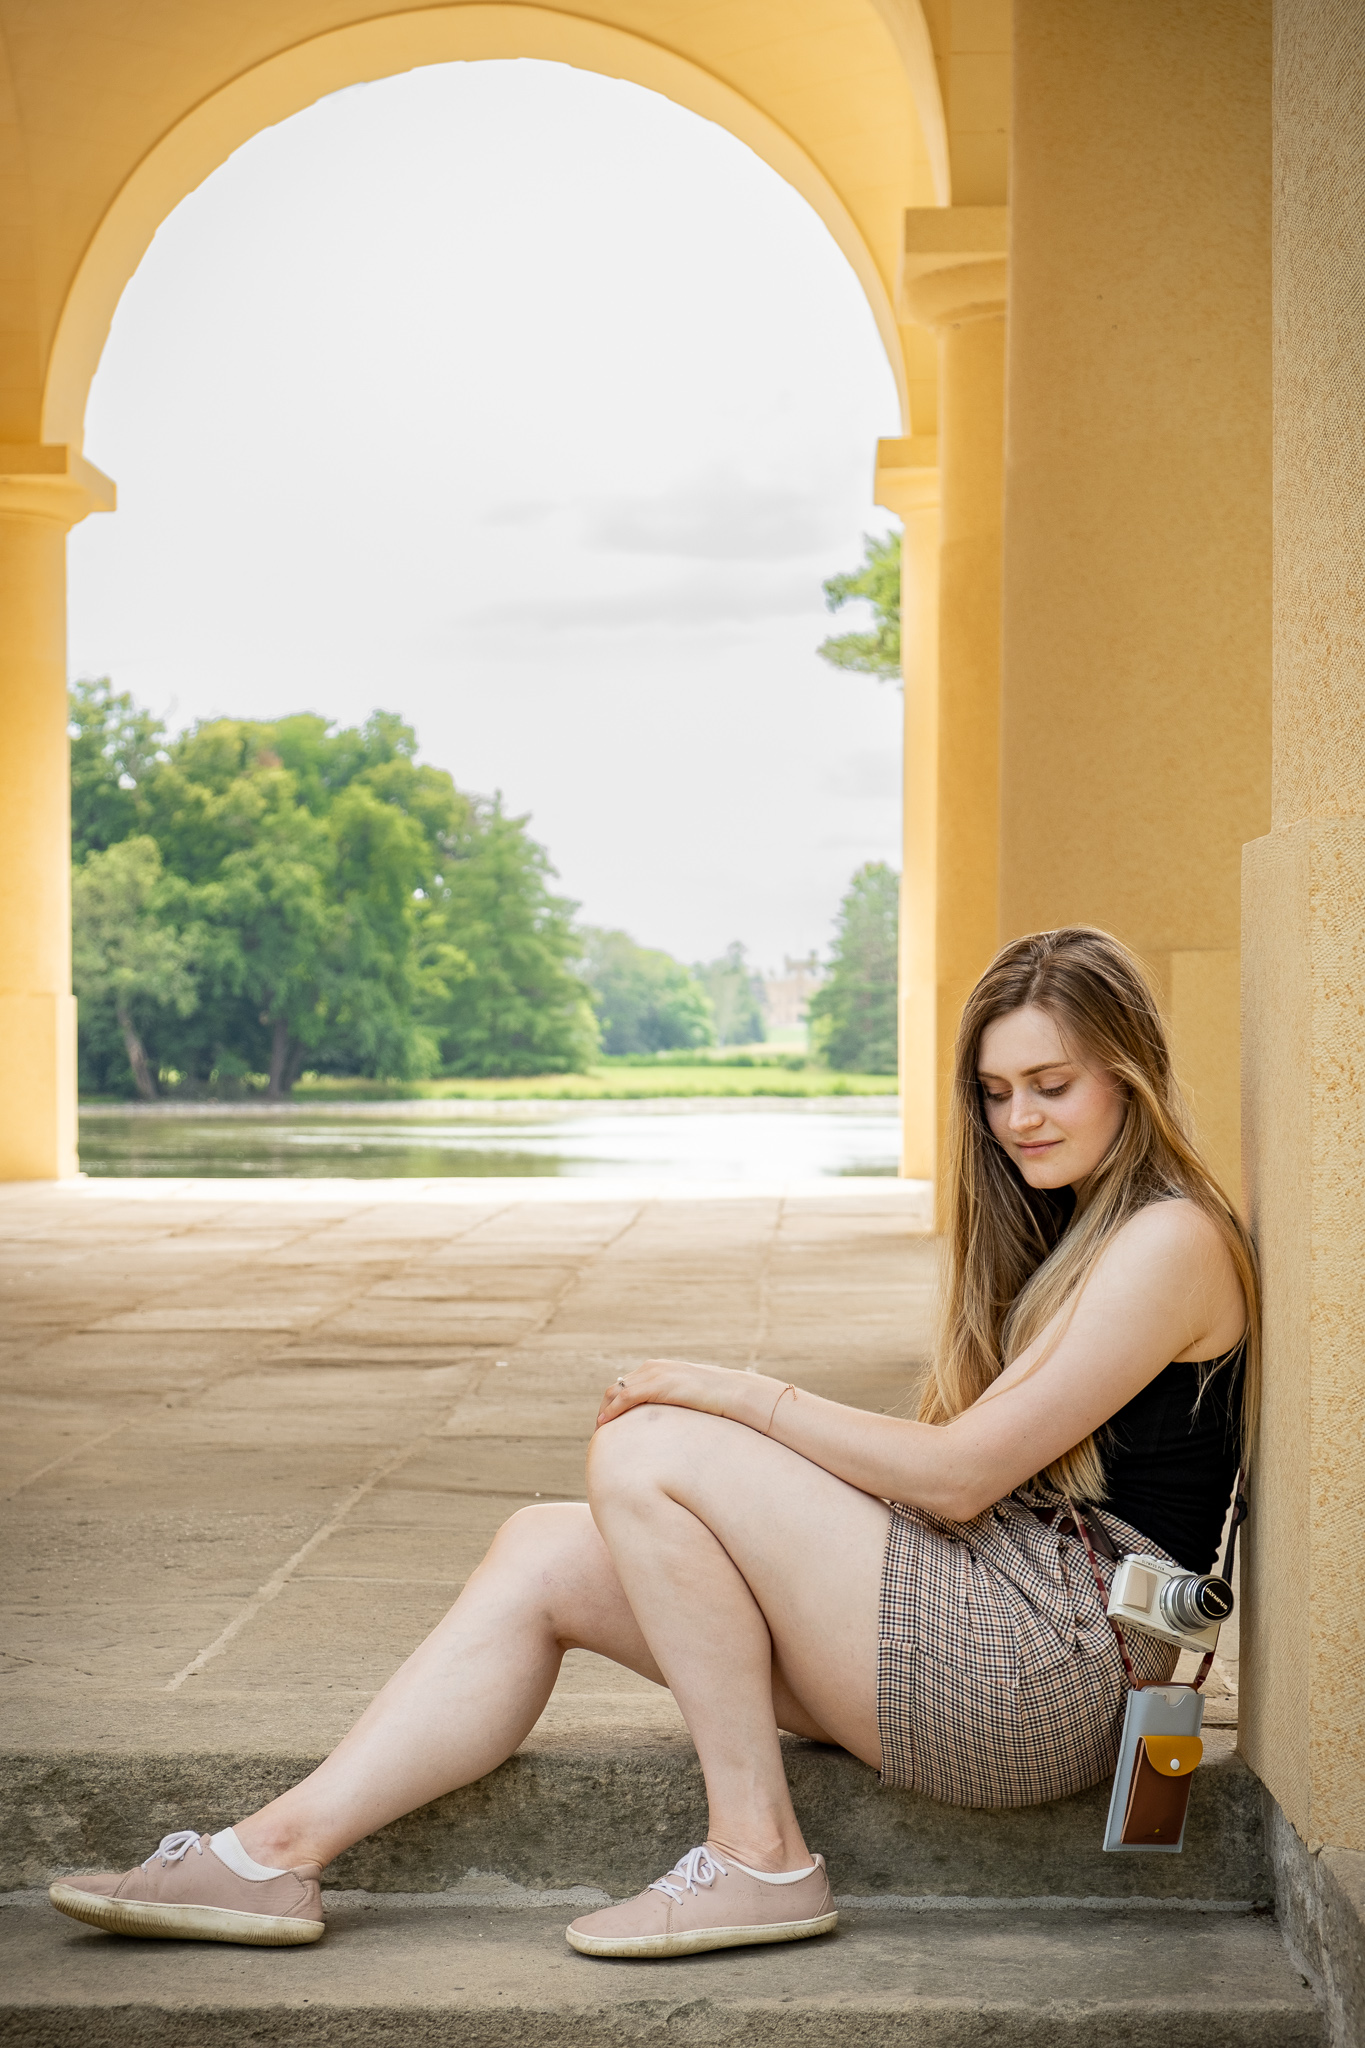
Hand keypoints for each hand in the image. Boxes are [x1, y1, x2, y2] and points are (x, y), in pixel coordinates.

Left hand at [596, 1357, 756, 1430]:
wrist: (732, 1393)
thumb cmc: (714, 1400)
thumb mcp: (686, 1399)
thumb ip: (670, 1404)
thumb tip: (664, 1424)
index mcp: (657, 1369)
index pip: (624, 1386)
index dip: (612, 1406)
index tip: (608, 1425)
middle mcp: (652, 1368)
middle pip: (615, 1388)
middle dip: (604, 1409)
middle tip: (600, 1432)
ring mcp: (655, 1374)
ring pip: (616, 1392)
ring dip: (604, 1412)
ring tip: (600, 1432)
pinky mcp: (658, 1384)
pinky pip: (626, 1397)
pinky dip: (612, 1411)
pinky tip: (606, 1424)